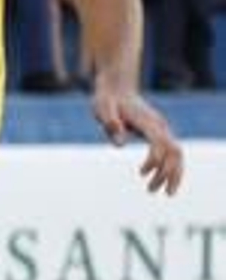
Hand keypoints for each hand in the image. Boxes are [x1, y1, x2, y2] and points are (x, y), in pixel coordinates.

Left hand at [91, 79, 184, 194]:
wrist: (116, 87)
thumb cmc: (107, 100)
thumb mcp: (103, 110)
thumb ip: (111, 124)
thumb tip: (120, 143)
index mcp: (148, 122)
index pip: (160, 145)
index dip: (154, 161)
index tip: (141, 173)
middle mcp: (159, 126)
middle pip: (175, 153)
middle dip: (169, 174)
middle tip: (154, 192)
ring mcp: (161, 129)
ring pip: (177, 154)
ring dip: (171, 174)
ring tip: (157, 191)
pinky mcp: (158, 132)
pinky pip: (170, 152)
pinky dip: (169, 167)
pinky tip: (158, 179)